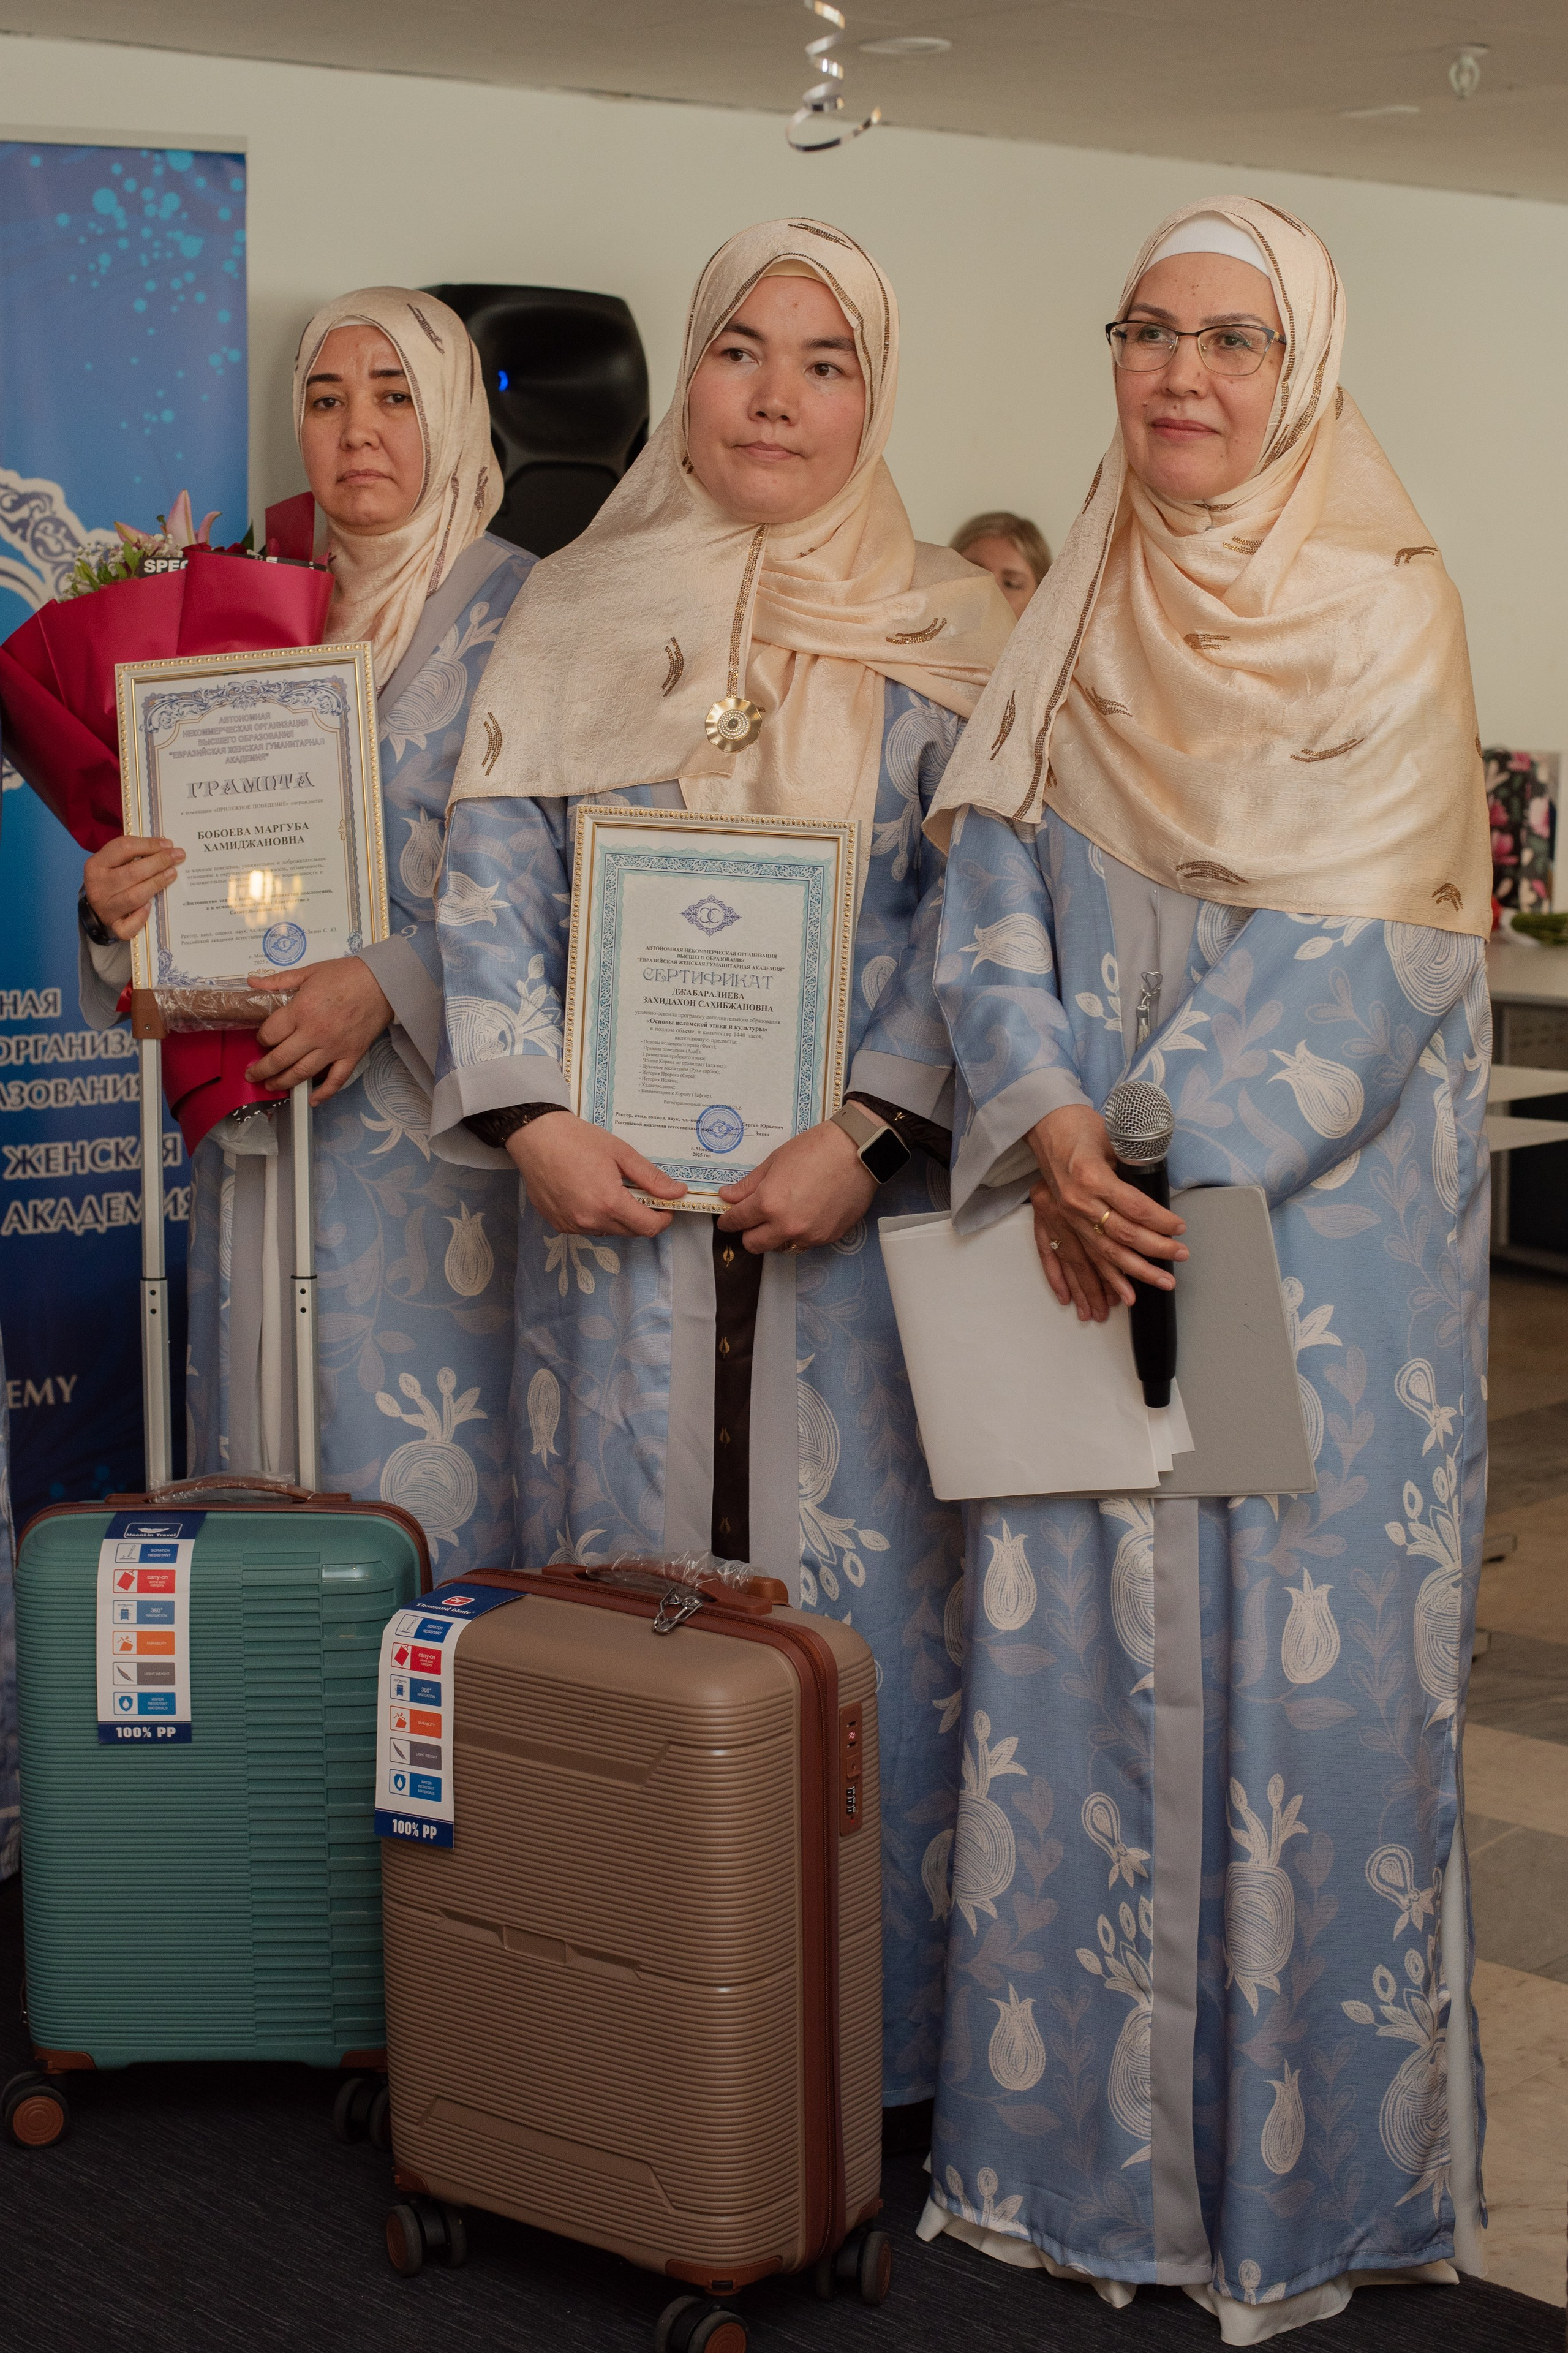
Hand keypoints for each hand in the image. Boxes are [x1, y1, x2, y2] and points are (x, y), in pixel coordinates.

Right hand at [83, 834, 183, 940]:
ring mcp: (105, 907)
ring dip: (157, 883)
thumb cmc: (111, 879)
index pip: (123, 848)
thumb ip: (133, 853)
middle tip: (178, 856)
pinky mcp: (113, 925)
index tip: (168, 844)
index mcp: (95, 865)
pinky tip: (151, 906)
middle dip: (159, 862)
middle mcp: (97, 886)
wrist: (97, 908)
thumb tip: (165, 846)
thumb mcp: (114, 862)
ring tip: (172, 874)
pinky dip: (141, 917)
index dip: (148, 844)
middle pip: (132, 872)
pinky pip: (128, 925)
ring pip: (134, 896)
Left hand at [244, 956, 393, 1104]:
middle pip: (280, 1059)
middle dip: (262, 1070)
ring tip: (271, 1086)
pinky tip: (311, 1100)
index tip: (262, 1041)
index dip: (261, 1039)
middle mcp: (314, 1033)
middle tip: (252, 1075)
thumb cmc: (347, 974)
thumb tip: (252, 981)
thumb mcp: (309, 971)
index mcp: (301, 1011)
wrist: (383, 982)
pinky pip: (336, 1080)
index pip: (270, 1034)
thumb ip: (278, 980)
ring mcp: (333, 1048)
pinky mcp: (351, 1055)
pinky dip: (323, 1093)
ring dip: (283, 1082)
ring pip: (302, 1073)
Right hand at [508, 1112, 685, 1238]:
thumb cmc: (576, 1139)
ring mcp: (571, 1224)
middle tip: (641, 1194)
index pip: (648, 1228)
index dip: (662, 1219)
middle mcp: (590, 1220)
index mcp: (609, 1203)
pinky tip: (591, 1194)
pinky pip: (587, 1227)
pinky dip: (596, 1217)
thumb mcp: (621, 1153)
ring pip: (609, 1231)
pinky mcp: (558, 1223)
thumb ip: (651, 1178)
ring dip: (619, 1218)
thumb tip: (677, 1192)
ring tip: (612, 1190)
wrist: (535, 1136)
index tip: (665, 1206)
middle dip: (642, 1217)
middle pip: (630, 1232)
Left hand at [716, 1121, 876, 1253]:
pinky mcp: (828, 1237)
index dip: (728, 1221)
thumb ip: (749, 1185)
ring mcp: (809, 1235)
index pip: (738, 1221)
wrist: (858, 1151)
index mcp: (768, 1204)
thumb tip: (729, 1196)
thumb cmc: (815, 1149)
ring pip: (780, 1245)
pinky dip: (800, 1232)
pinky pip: (805, 1242)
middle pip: (754, 1245)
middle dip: (748, 1233)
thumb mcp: (775, 1161)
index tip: (727, 1219)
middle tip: (753, 1220)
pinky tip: (807, 1212)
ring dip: (776, 1235)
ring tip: (784, 1214)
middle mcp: (786, 1226)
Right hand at [1027, 1102, 1186, 1322]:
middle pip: (1121, 1237)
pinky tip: (1098, 1297)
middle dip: (1153, 1253)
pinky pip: (1068, 1257)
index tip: (1180, 1229)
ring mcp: (1064, 1216)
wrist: (1043, 1124)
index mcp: (1092, 1177)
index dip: (1161, 1222)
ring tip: (1148, 1290)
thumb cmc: (1080, 1127)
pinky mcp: (1055, 1221)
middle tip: (1177, 1262)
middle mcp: (1077, 1201)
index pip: (1135, 1208)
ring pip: (1099, 1255)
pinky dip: (1082, 1280)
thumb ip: (1134, 1163)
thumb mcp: (1113, 1137)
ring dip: (1125, 1276)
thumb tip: (1160, 1186)